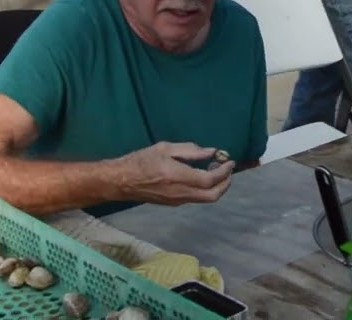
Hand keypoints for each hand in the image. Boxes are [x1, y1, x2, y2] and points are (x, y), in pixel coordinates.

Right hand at [114, 142, 234, 205]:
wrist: (121, 181)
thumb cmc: (141, 161)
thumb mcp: (165, 148)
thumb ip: (190, 150)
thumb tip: (211, 151)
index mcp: (179, 177)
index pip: (210, 180)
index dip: (224, 172)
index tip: (230, 161)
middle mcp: (181, 193)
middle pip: (212, 196)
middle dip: (225, 183)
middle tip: (227, 169)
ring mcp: (177, 201)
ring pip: (205, 199)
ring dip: (216, 187)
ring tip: (214, 169)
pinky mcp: (173, 203)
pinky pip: (196, 198)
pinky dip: (205, 189)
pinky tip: (201, 176)